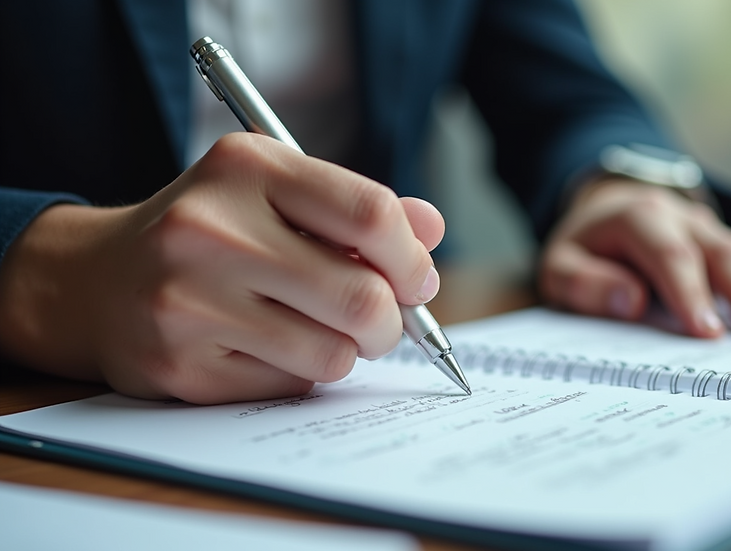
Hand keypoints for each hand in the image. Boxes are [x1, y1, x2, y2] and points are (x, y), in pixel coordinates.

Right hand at [0, 133, 444, 402]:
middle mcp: (211, 229)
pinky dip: (298, 373)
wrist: (93, 280)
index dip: (412, 258)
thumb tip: (431, 229)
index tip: (418, 280)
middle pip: (361, 297)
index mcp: (247, 168)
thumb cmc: (206, 231)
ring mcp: (189, 301)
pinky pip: (289, 386)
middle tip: (381, 321)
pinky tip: (265, 347)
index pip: (369, 214)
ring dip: (344, 350)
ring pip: (332, 354)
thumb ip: (354, 208)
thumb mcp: (273, 192)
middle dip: (390, 321)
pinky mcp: (180, 365)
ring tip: (316, 329)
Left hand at [538, 177, 730, 337]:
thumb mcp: (560, 263)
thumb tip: (629, 302)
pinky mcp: (730, 250)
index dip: (690, 292)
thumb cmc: (586, 248)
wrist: (609, 209)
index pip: (669, 254)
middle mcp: (686, 220)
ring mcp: (714, 234)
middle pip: (723, 254)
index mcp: (640, 217)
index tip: (707, 333)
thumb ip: (584, 283)